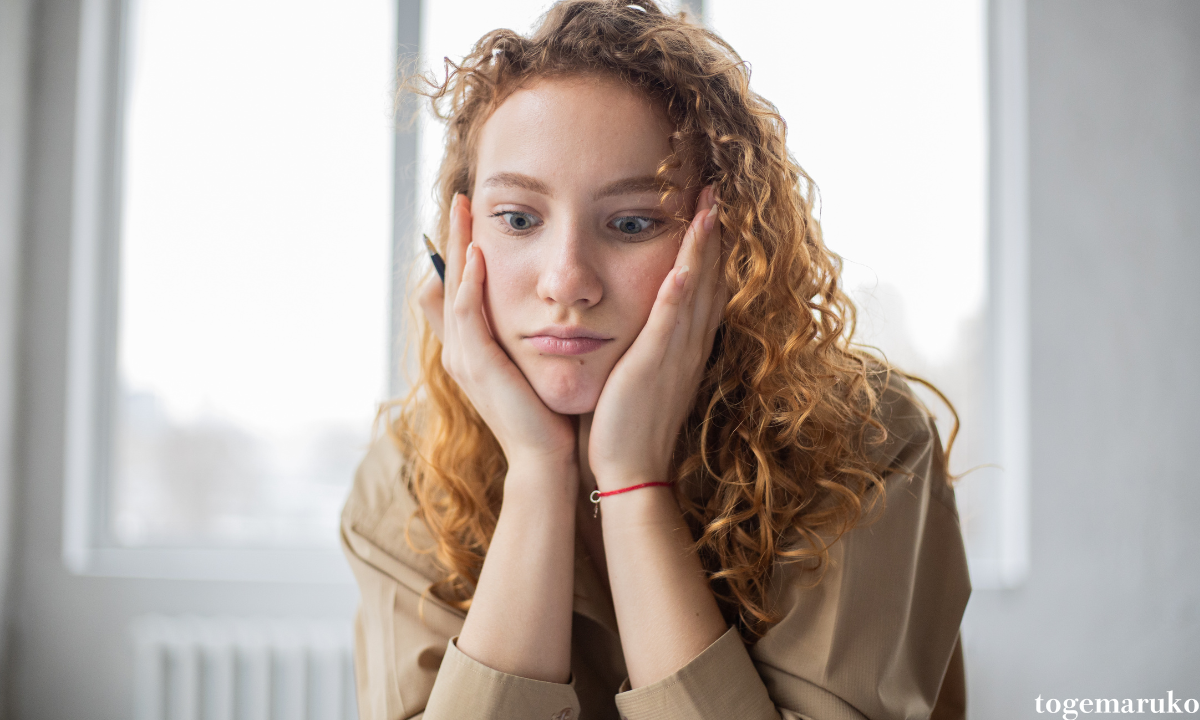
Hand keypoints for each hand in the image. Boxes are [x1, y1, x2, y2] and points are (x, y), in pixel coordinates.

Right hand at [418, 194, 577, 474]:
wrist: (547, 460)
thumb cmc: (548, 417)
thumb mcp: (535, 367)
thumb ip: (532, 339)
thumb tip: (550, 311)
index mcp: (472, 349)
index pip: (459, 288)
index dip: (461, 251)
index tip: (473, 214)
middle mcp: (459, 349)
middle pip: (448, 280)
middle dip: (453, 237)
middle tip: (460, 197)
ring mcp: (463, 358)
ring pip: (452, 288)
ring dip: (457, 247)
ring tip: (463, 210)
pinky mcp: (476, 365)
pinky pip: (467, 313)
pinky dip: (470, 281)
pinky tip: (478, 254)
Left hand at [587, 186, 726, 488]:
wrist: (630, 471)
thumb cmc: (628, 426)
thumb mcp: (640, 376)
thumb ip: (643, 345)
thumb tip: (632, 320)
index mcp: (683, 347)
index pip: (702, 288)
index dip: (708, 248)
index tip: (708, 211)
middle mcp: (688, 345)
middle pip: (709, 279)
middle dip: (713, 234)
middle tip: (717, 190)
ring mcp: (675, 354)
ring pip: (696, 290)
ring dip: (704, 248)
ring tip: (709, 205)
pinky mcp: (654, 366)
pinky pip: (671, 323)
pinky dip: (680, 292)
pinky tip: (685, 264)